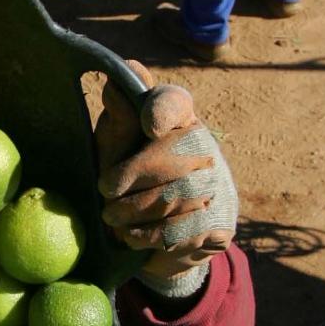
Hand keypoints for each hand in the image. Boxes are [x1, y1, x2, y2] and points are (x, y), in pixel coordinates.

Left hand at [95, 59, 237, 294]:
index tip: (149, 125)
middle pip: (178, 152)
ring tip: (111, 217)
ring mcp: (218, 186)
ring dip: (136, 209)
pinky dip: (150, 234)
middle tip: (105, 191)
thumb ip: (118, 123)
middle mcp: (205, 147)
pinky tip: (131, 235)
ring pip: (180, 194)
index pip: (176, 103)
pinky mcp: (220, 223)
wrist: (149, 241)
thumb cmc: (127, 183)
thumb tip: (114, 84)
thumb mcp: (114, 151)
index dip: (164, 110)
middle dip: (135, 174)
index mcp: (177, 120)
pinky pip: (186, 228)